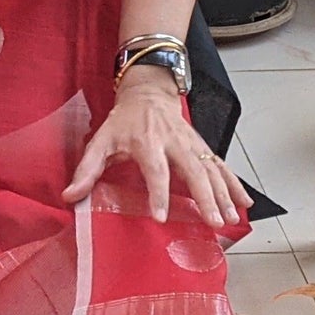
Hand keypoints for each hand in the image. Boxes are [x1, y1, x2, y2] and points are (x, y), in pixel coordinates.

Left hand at [61, 68, 252, 226]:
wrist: (147, 92)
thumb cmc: (122, 122)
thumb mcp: (100, 140)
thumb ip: (86, 169)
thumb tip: (70, 196)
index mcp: (146, 141)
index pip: (155, 170)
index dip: (158, 193)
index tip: (161, 217)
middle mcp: (173, 142)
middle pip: (193, 169)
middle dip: (205, 196)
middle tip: (212, 221)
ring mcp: (191, 143)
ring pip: (211, 168)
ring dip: (223, 193)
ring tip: (230, 219)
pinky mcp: (201, 145)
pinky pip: (220, 165)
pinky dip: (234, 184)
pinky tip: (244, 203)